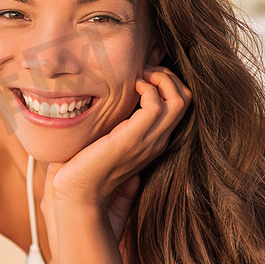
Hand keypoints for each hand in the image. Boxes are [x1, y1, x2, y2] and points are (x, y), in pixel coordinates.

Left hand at [53, 66, 192, 206]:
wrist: (79, 192)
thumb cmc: (87, 164)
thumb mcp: (109, 138)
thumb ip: (119, 123)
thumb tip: (114, 101)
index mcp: (154, 140)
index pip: (180, 104)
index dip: (167, 83)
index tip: (144, 76)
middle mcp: (158, 140)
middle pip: (185, 99)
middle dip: (168, 76)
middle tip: (144, 72)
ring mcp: (149, 141)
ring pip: (179, 100)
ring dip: (161, 78)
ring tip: (140, 76)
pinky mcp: (133, 139)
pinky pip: (156, 106)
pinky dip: (147, 89)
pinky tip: (132, 87)